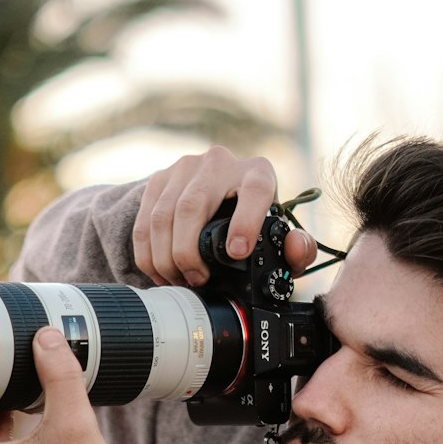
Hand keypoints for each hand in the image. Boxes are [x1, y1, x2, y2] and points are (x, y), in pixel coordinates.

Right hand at [133, 144, 317, 288]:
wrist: (220, 196)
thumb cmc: (255, 224)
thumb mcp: (277, 238)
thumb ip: (297, 248)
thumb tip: (295, 247)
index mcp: (257, 173)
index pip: (254, 190)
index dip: (245, 221)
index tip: (238, 252)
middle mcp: (220, 162)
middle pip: (193, 206)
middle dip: (188, 252)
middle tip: (197, 280)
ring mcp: (185, 167)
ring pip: (164, 215)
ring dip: (166, 256)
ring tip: (178, 280)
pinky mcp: (160, 179)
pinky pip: (145, 220)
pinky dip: (148, 252)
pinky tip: (160, 272)